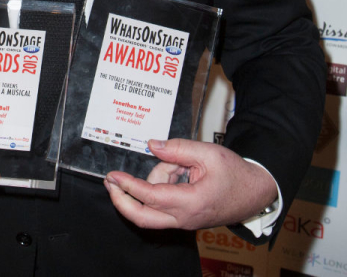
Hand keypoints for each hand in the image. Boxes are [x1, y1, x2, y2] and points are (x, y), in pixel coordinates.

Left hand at [104, 138, 276, 230]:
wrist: (255, 192)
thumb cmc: (235, 174)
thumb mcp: (208, 153)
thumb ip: (177, 149)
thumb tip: (152, 145)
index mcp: (191, 202)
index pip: (150, 197)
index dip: (128, 186)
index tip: (114, 176)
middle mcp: (184, 218)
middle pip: (143, 217)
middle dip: (122, 201)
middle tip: (110, 182)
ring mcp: (184, 221)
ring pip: (154, 206)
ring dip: (156, 182)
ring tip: (181, 164)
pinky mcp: (184, 218)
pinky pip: (163, 204)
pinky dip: (162, 187)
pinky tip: (177, 172)